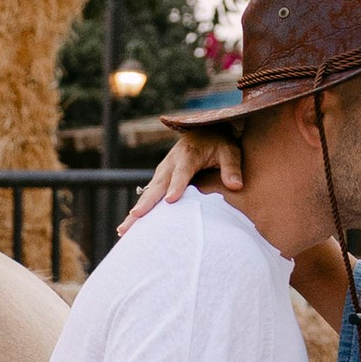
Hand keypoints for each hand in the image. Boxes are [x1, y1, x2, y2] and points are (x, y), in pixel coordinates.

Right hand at [118, 126, 245, 235]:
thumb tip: (236, 186)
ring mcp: (163, 173)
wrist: (204, 131)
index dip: (176, 185)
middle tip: (135, 217)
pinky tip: (129, 228)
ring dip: (136, 211)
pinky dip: (139, 211)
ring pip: (148, 194)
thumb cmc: (219, 143)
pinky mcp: (160, 180)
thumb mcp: (230, 150)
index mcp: (188, 154)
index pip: (182, 172)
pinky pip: (148, 197)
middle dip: (146, 203)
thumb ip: (232, 167)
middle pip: (157, 186)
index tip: (170, 201)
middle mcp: (170, 164)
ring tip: (124, 229)